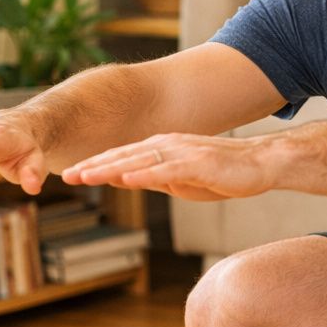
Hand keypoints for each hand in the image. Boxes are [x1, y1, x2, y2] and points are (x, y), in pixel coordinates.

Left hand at [61, 134, 274, 200]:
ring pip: (139, 160)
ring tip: (87, 176)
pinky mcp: (198, 163)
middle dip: (93, 166)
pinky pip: (167, 169)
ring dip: (111, 168)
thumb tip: (126, 180)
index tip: (71, 175)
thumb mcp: (180, 180)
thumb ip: (154, 178)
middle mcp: (167, 146)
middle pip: (124, 156)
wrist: (260, 165)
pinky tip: (127, 178)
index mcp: (161, 149)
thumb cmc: (222, 175)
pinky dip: (145, 173)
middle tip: (67, 175)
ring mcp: (182, 153)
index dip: (96, 166)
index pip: (122, 158)